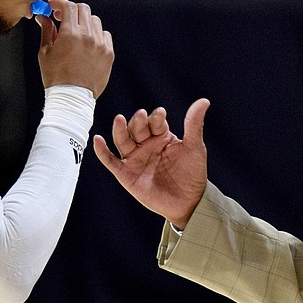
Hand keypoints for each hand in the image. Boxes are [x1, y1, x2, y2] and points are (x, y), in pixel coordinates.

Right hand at [37, 0, 113, 96]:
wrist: (72, 97)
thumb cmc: (56, 77)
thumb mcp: (45, 52)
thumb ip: (46, 30)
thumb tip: (43, 17)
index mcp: (70, 34)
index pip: (68, 6)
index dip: (59, 3)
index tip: (54, 7)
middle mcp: (88, 36)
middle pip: (83, 9)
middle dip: (71, 10)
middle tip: (63, 18)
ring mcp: (100, 44)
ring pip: (95, 21)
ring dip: (84, 22)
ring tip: (75, 33)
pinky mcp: (109, 53)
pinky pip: (105, 35)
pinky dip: (96, 34)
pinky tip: (88, 43)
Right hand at [94, 98, 209, 228]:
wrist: (188, 202)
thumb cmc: (192, 173)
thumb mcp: (194, 147)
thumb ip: (194, 125)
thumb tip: (204, 101)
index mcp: (161, 136)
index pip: (155, 122)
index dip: (156, 117)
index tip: (161, 114)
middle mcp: (146, 145)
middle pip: (136, 128)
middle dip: (138, 121)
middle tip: (141, 115)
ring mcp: (135, 159)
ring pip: (123, 140)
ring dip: (119, 130)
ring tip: (118, 119)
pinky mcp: (126, 174)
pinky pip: (111, 161)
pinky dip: (102, 151)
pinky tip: (98, 140)